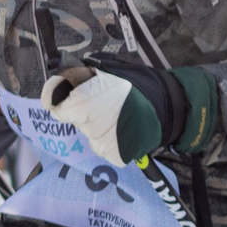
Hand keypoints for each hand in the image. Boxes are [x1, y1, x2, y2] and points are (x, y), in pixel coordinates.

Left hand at [41, 62, 211, 164]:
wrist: (169, 106)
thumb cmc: (139, 85)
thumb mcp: (111, 71)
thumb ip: (83, 76)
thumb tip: (60, 78)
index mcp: (85, 100)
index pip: (56, 108)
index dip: (61, 101)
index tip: (66, 98)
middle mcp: (90, 123)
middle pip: (77, 121)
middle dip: (85, 113)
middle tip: (106, 104)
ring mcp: (102, 142)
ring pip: (91, 135)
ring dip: (99, 128)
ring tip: (120, 117)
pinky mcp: (114, 155)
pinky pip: (104, 148)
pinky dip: (111, 141)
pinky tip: (124, 129)